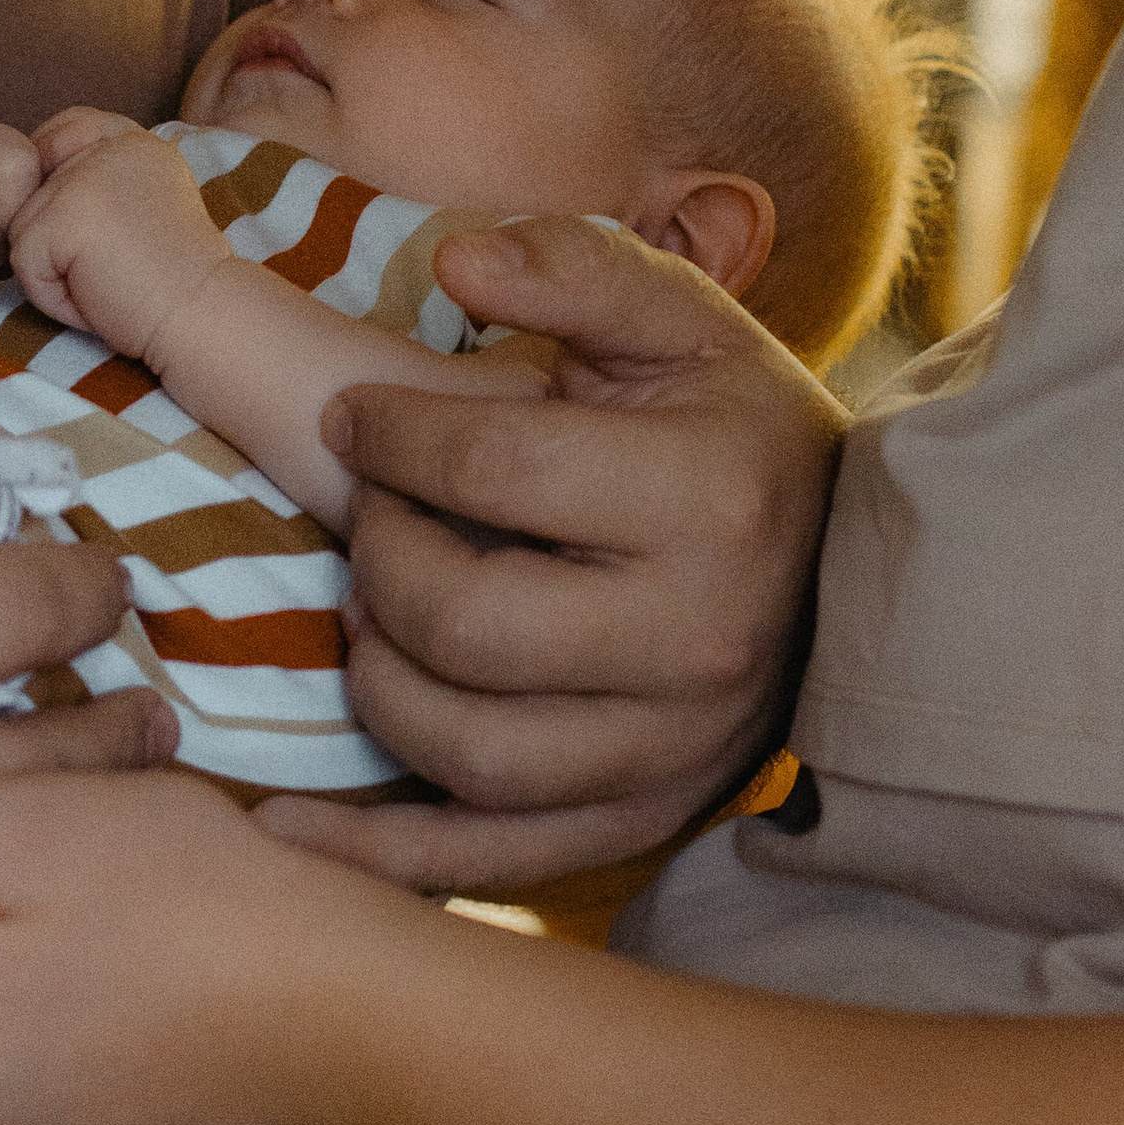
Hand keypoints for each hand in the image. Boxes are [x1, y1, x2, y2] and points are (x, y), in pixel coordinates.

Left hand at [10, 119, 227, 364]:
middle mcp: (108, 148)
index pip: (71, 127)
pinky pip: (25, 264)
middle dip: (61, 238)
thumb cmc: (177, 282)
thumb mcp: (151, 207)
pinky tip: (98, 296)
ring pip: (23, 228)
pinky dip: (53, 296)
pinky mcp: (61, 218)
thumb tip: (44, 186)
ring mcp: (82, 179)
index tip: (92, 219)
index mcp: (135, 142)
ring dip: (56, 270)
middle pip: (37, 188)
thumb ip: (106, 182)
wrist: (204, 315)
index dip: (61, 167)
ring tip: (109, 282)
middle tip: (119, 263)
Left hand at [265, 218, 840, 894]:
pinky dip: (374, 856)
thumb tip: (461, 262)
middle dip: (381, 554)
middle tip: (369, 511)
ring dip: (377, 677)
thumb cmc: (732, 426)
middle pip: (466, 622)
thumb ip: (572, 269)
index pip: (497, 472)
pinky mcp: (636, 824)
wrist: (839, 570)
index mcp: (710, 497)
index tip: (351, 418)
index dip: (390, 436)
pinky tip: (285, 827)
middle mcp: (698, 640)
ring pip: (464, 748)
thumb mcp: (677, 321)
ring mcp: (670, 752)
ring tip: (370, 607)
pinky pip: (482, 862)